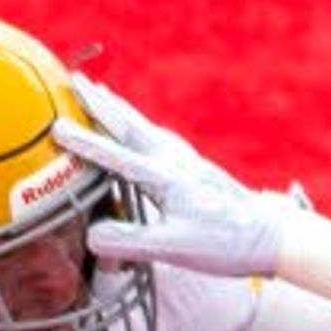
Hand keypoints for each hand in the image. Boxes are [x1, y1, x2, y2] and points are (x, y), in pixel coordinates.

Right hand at [64, 116, 324, 284]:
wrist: (273, 236)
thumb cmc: (225, 244)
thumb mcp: (174, 249)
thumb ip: (130, 242)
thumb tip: (91, 235)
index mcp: (167, 178)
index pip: (117, 157)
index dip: (86, 145)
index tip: (57, 128)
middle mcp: (176, 162)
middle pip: (130, 125)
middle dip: (100, 104)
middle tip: (74, 80)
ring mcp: (188, 162)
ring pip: (144, 127)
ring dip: (119, 110)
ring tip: (100, 92)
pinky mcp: (197, 169)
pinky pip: (158, 138)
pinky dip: (140, 126)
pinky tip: (141, 130)